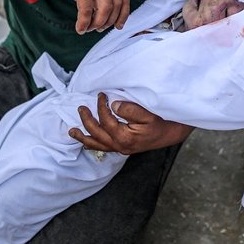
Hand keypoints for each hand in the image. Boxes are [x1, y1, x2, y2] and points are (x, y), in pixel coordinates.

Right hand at [40, 0, 130, 33]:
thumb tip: (108, 12)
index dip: (123, 15)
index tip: (118, 26)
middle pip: (116, 5)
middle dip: (108, 22)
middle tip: (99, 29)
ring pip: (104, 10)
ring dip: (97, 24)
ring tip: (88, 29)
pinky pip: (86, 11)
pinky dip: (84, 23)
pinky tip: (80, 28)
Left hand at [69, 93, 192, 154]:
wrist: (172, 133)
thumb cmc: (161, 121)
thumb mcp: (148, 113)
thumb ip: (130, 109)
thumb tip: (113, 105)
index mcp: (125, 137)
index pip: (106, 120)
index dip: (101, 106)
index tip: (101, 95)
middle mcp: (120, 145)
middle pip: (97, 133)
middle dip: (86, 119)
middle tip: (81, 108)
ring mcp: (121, 148)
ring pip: (97, 144)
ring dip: (83, 137)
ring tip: (71, 132)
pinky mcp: (123, 148)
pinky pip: (103, 148)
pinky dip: (93, 144)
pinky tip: (86, 142)